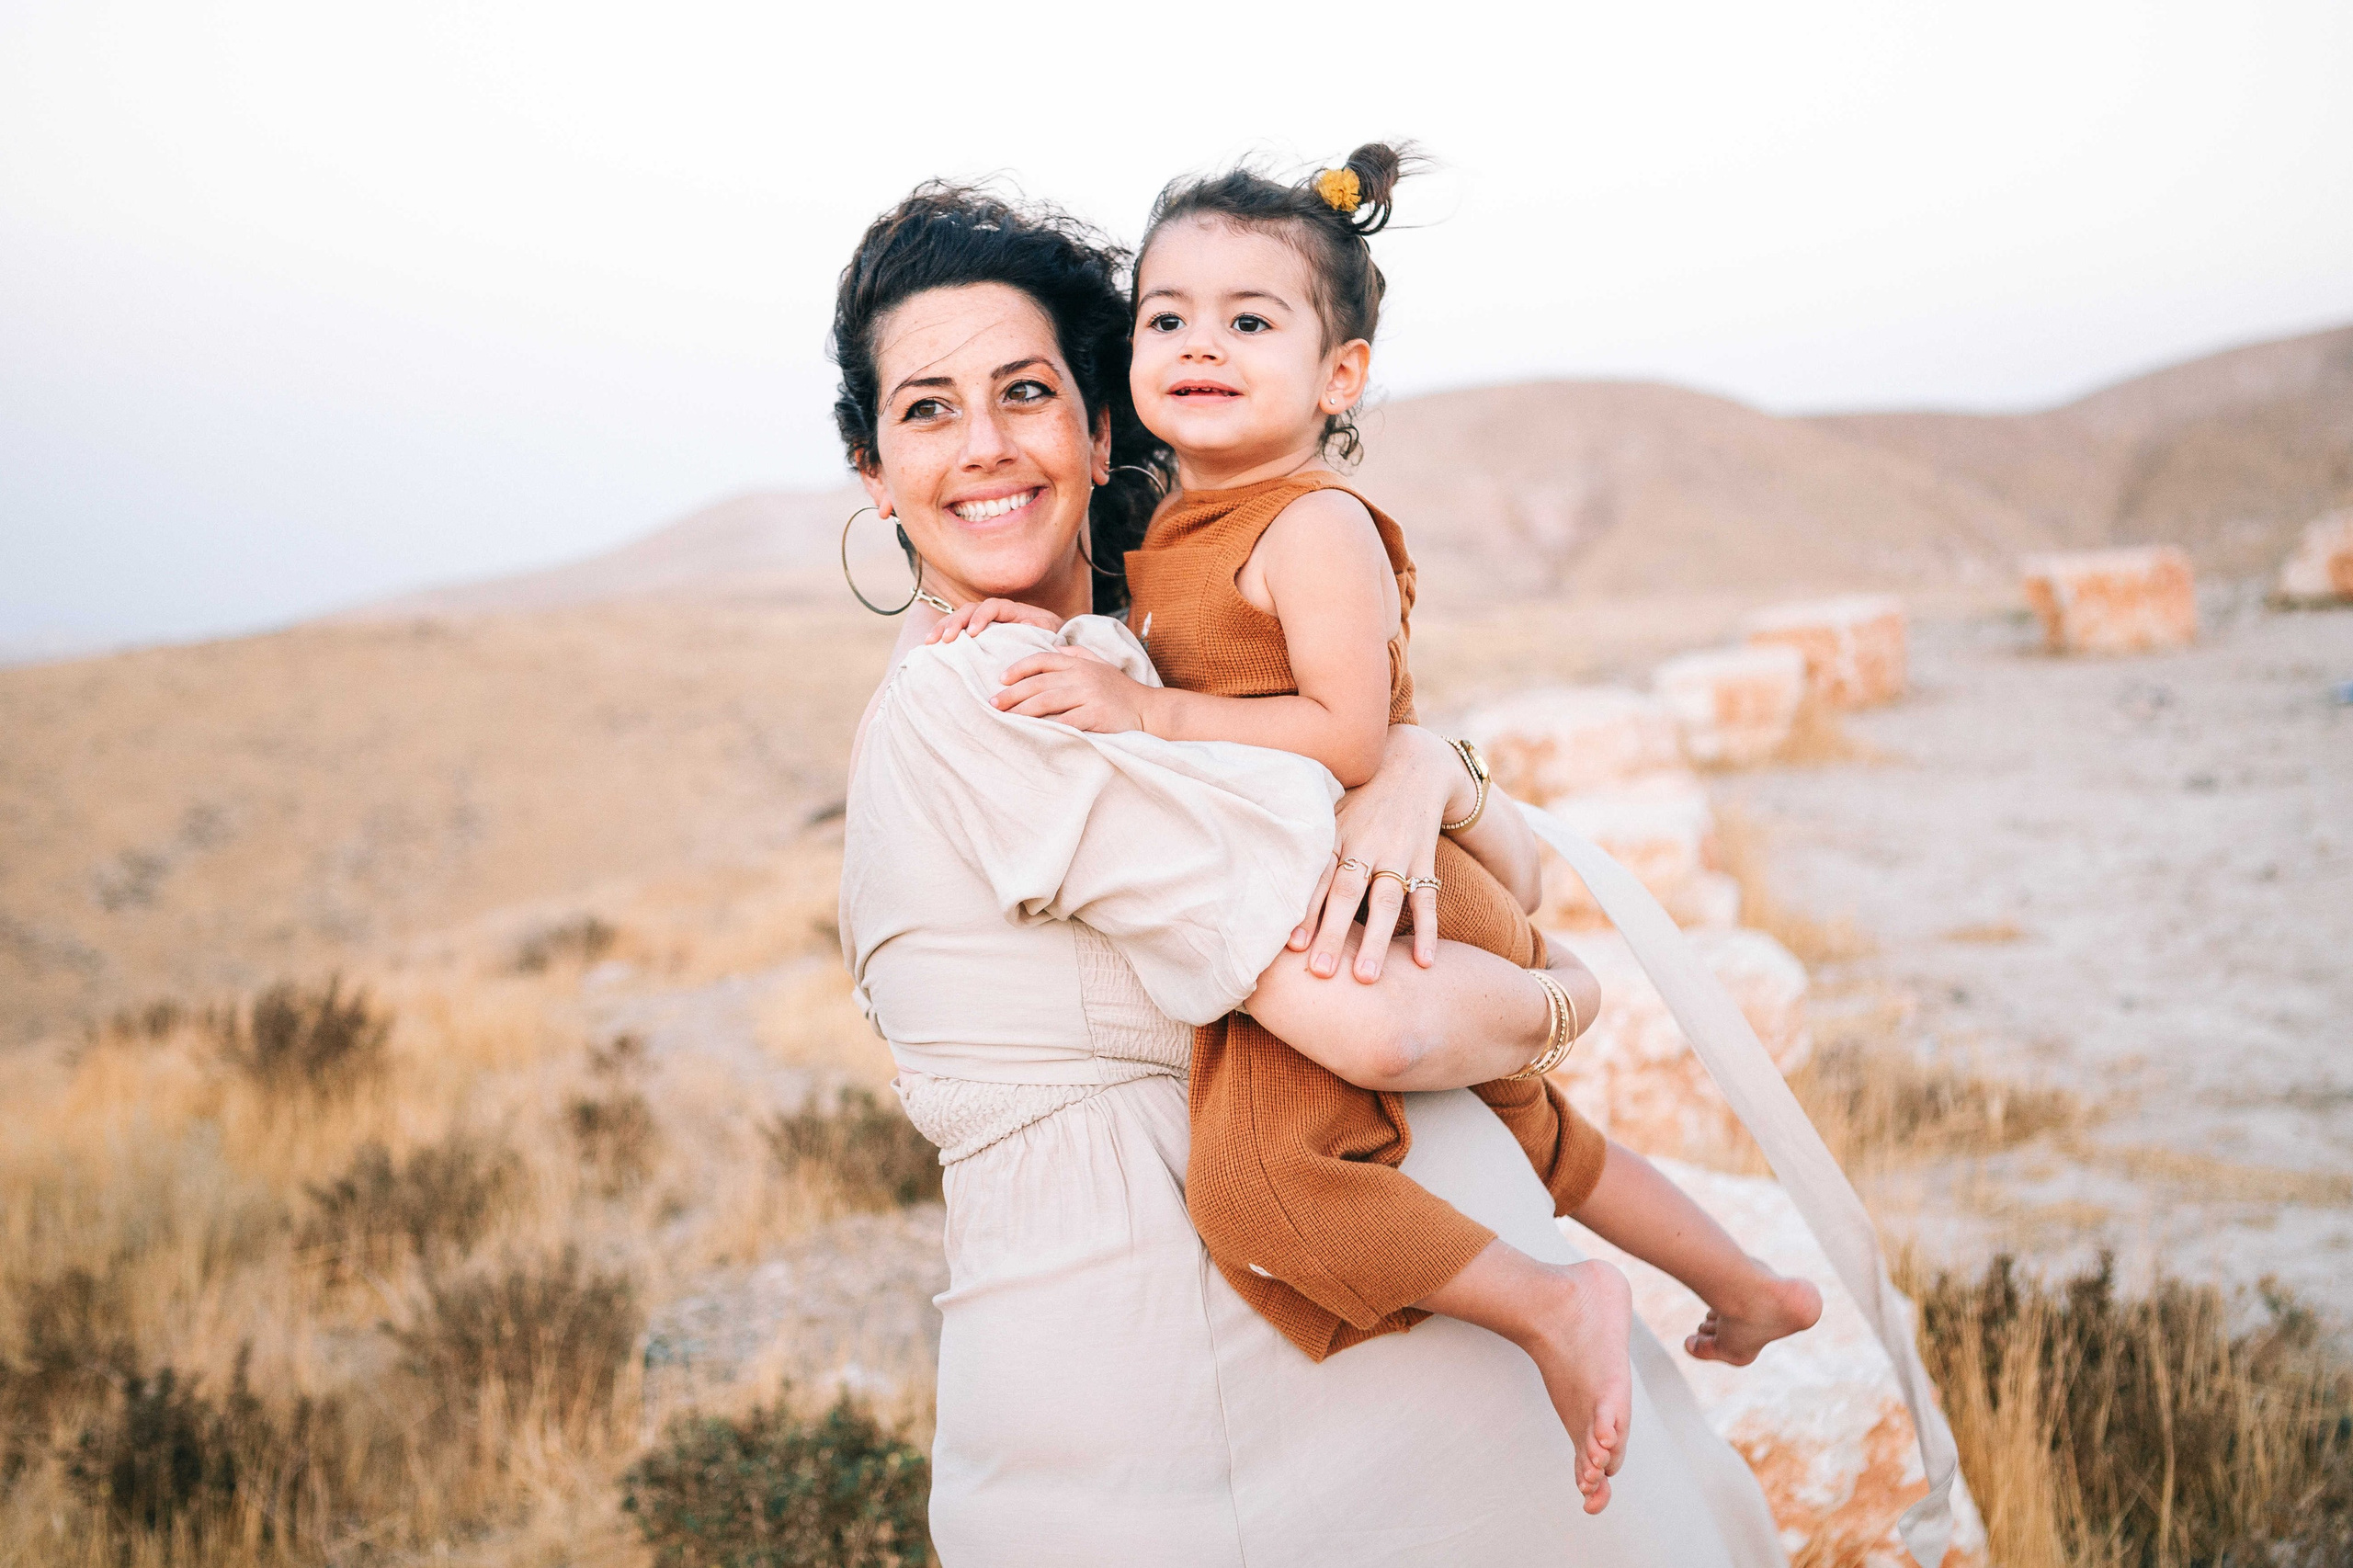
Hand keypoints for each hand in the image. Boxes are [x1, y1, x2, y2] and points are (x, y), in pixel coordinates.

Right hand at [926, 597, 1064, 643]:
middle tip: (946, 640)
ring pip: (957, 618)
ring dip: (942, 628)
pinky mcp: (973, 633)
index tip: (973, 633)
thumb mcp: (1051, 630)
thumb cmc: (1048, 634)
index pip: (991, 607)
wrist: (1046, 638)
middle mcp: (992, 612)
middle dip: (955, 623)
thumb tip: (1027, 625)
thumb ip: (1042, 627)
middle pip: (968, 610)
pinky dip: (942, 636)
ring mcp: (980, 621)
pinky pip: (955, 631)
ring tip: (930, 642)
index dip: (980, 617)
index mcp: (1010, 609)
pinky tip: (929, 647)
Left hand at [994, 645, 1155, 732]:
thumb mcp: (1100, 665)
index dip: (1019, 668)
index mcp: (1079, 663)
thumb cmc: (1120, 690)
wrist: (1148, 710)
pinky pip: (1064, 721)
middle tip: (992, 703)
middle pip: (1038, 682)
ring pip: (1046, 701)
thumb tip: (1054, 648)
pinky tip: (1030, 732)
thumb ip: (1077, 654)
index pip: (1042, 659)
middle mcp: (1082, 675)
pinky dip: (1045, 727)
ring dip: (1022, 710)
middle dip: (1012, 693)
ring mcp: (1089, 695)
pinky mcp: (1095, 715)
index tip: (1001, 679)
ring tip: (1004, 718)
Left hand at [1292, 725, 1458, 982]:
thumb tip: (1253, 873)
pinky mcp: (1424, 861)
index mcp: (1335, 836)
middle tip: (1322, 974)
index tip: (1292, 946)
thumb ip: (1302, 842)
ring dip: (1376, 941)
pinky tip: (1424, 962)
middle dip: (1334, 934)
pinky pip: (1427, 899)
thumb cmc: (1357, 797)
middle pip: (1347, 894)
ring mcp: (1397, 855)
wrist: (1414, 764)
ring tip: (1367, 978)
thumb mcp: (1327, 809)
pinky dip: (1427, 930)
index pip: (1317, 878)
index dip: (1304, 911)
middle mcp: (1365, 846)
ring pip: (1387, 902)